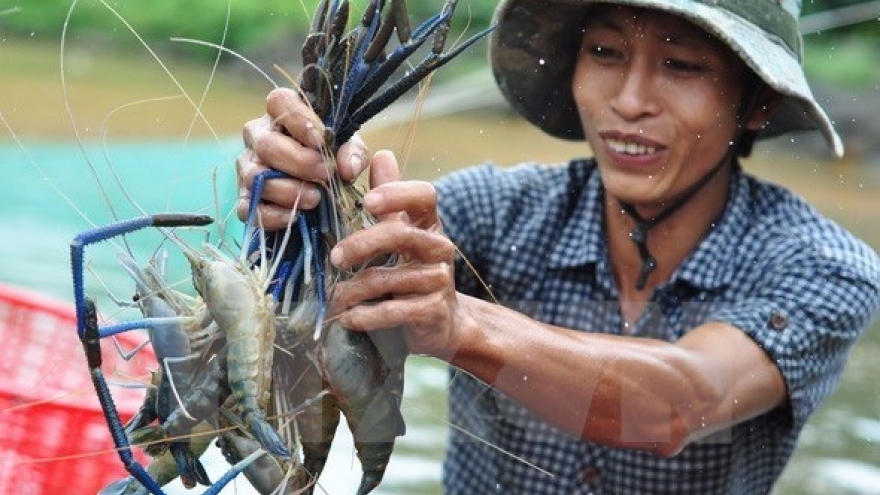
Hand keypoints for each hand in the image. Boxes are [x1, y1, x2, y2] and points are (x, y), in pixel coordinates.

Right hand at [235, 87, 369, 229]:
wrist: (319, 188)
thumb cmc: (331, 157)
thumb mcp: (348, 148)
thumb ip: (352, 152)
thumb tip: (346, 169)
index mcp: (281, 113)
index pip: (280, 102)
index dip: (299, 120)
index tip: (322, 140)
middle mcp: (258, 136)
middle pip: (267, 144)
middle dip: (299, 162)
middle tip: (325, 174)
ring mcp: (247, 167)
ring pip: (256, 177)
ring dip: (288, 190)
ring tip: (314, 199)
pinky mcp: (244, 198)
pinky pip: (248, 208)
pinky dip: (271, 216)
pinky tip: (294, 218)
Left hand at [329, 150, 464, 358]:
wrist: (440, 323)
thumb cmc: (410, 272)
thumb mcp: (400, 232)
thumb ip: (388, 197)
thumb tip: (381, 153)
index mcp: (429, 223)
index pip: (425, 195)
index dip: (398, 193)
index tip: (369, 202)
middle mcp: (439, 247)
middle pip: (401, 234)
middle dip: (362, 244)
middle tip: (334, 258)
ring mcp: (438, 280)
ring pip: (391, 278)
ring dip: (355, 289)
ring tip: (333, 297)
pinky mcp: (433, 311)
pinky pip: (395, 310)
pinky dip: (367, 315)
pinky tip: (349, 318)